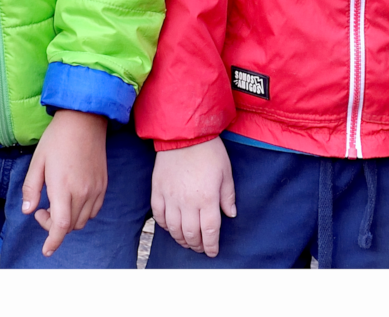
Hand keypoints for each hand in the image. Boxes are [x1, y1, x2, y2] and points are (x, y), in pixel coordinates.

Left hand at [22, 110, 107, 256]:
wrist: (85, 120)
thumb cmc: (57, 139)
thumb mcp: (37, 162)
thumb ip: (31, 189)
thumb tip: (28, 211)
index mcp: (63, 188)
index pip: (60, 226)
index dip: (53, 241)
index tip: (46, 250)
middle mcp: (83, 192)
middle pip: (70, 226)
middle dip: (54, 227)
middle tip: (42, 210)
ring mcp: (96, 189)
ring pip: (83, 220)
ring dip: (68, 221)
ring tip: (57, 204)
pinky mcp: (103, 184)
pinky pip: (94, 209)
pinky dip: (82, 213)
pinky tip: (72, 200)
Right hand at [151, 137, 235, 258]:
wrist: (184, 135)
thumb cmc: (209, 152)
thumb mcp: (226, 173)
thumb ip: (228, 196)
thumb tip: (230, 214)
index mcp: (208, 199)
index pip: (210, 231)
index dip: (211, 245)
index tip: (212, 252)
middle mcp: (188, 202)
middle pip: (191, 234)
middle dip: (197, 245)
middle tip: (200, 248)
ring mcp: (170, 198)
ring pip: (173, 229)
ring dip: (181, 239)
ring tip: (187, 241)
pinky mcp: (157, 192)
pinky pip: (159, 216)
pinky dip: (165, 226)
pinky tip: (171, 228)